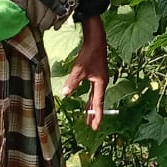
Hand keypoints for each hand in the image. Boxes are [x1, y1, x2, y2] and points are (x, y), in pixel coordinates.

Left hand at [63, 15, 109, 130]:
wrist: (96, 39)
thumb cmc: (89, 54)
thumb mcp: (79, 70)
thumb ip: (72, 82)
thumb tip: (65, 93)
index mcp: (101, 83)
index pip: (98, 103)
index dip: (96, 115)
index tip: (95, 126)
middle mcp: (102, 82)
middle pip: (97, 102)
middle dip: (93, 114)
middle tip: (91, 126)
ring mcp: (100, 78)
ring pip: (95, 96)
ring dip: (91, 106)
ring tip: (88, 117)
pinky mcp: (96, 74)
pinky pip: (93, 90)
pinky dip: (90, 98)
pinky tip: (87, 101)